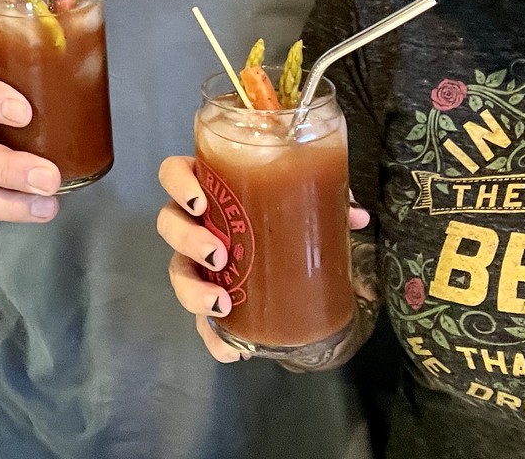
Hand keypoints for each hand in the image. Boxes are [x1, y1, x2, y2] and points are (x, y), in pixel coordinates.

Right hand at [156, 155, 370, 364]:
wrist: (290, 253)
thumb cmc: (283, 211)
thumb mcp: (304, 201)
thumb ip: (326, 201)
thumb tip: (356, 217)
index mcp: (210, 188)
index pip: (173, 173)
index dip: (178, 184)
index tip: (201, 202)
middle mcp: (194, 221)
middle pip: (169, 223)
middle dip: (188, 241)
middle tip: (219, 255)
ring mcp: (195, 260)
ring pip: (176, 271)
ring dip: (192, 290)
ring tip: (221, 303)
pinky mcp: (207, 297)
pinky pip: (199, 320)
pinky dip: (212, 337)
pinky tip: (232, 351)